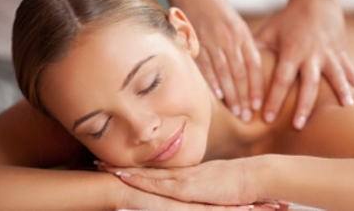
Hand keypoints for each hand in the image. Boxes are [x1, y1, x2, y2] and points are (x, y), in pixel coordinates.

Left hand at [99, 158, 285, 209]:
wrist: (254, 176)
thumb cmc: (240, 184)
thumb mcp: (217, 189)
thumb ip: (202, 191)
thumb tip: (197, 195)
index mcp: (186, 175)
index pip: (157, 170)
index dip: (137, 166)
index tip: (119, 162)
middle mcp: (181, 174)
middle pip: (146, 168)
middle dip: (121, 164)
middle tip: (98, 159)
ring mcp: (183, 179)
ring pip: (146, 173)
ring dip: (123, 169)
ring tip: (100, 164)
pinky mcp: (187, 187)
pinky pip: (158, 183)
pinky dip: (139, 179)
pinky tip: (122, 175)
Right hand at [183, 1, 263, 121]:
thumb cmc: (216, 10)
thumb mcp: (234, 24)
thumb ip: (241, 47)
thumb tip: (247, 72)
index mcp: (242, 35)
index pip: (254, 66)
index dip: (257, 87)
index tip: (259, 106)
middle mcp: (230, 39)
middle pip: (241, 73)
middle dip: (245, 97)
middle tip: (248, 117)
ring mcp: (213, 41)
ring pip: (225, 73)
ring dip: (231, 95)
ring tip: (236, 112)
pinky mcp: (196, 41)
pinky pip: (205, 65)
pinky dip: (212, 82)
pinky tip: (217, 97)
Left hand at [255, 0, 353, 129]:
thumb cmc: (287, 18)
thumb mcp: (268, 32)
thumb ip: (255, 51)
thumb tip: (236, 71)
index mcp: (292, 51)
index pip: (281, 79)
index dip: (273, 99)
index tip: (266, 118)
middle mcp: (312, 54)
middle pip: (308, 83)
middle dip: (303, 106)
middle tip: (298, 126)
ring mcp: (329, 54)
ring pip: (336, 77)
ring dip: (341, 93)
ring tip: (347, 110)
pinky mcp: (341, 54)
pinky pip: (351, 72)